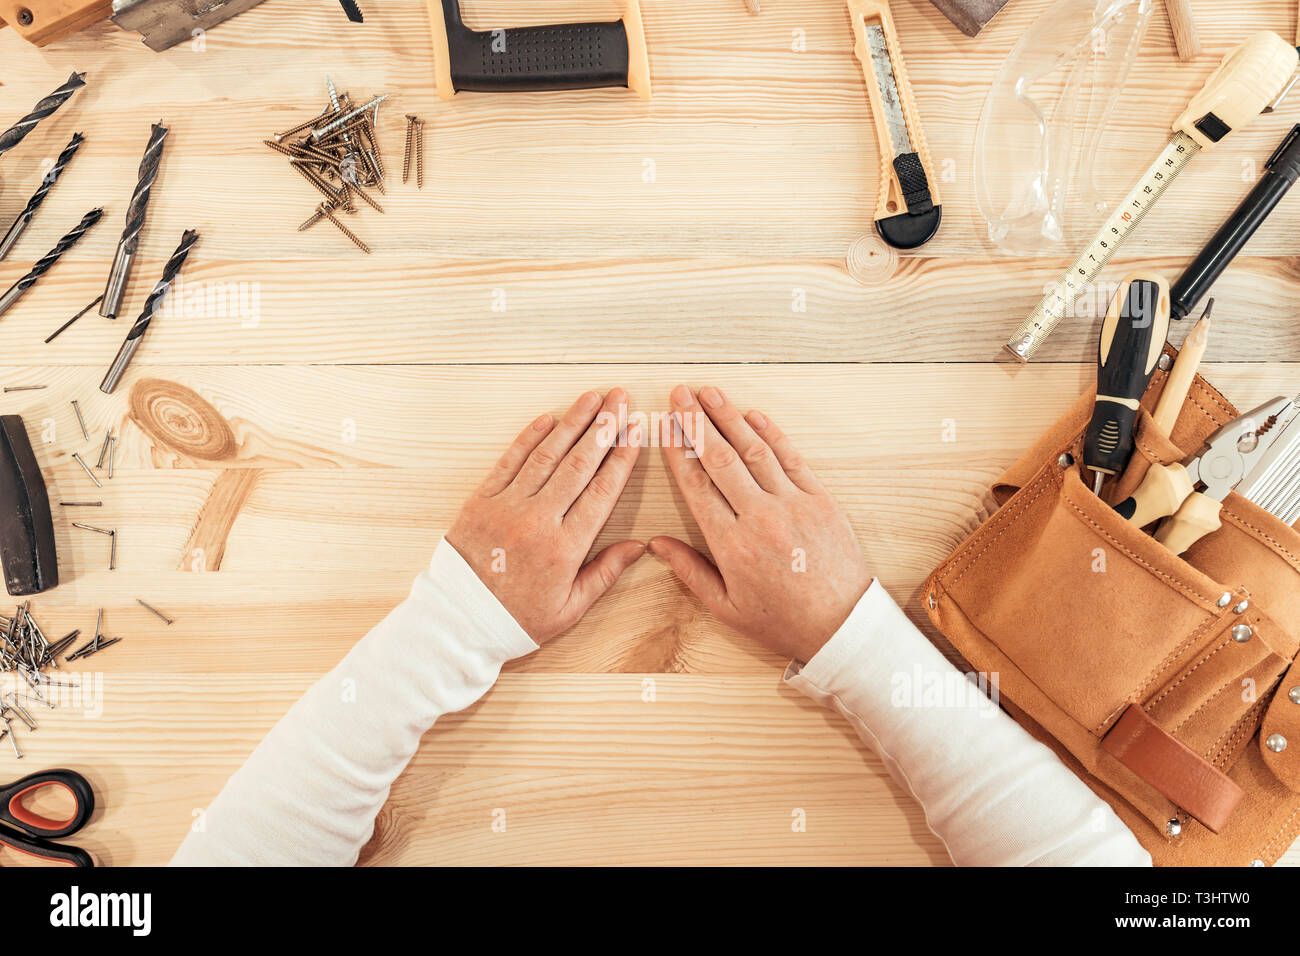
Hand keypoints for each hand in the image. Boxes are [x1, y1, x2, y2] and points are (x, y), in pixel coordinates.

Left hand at [446, 389, 644, 643]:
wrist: (458, 621)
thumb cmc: (517, 619)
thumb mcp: (569, 608)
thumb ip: (605, 573)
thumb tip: (638, 545)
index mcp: (564, 548)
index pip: (602, 492)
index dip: (622, 458)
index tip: (638, 431)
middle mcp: (537, 521)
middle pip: (578, 465)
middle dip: (604, 427)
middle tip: (621, 400)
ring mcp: (507, 507)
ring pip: (547, 456)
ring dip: (572, 423)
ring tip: (592, 399)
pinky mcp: (481, 501)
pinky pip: (509, 462)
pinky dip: (529, 438)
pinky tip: (549, 419)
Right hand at [649, 385, 870, 662]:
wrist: (843, 626)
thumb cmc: (782, 622)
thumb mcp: (726, 608)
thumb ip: (689, 571)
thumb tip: (656, 544)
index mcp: (731, 545)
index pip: (696, 485)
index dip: (677, 451)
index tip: (664, 425)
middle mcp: (761, 518)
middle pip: (720, 458)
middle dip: (696, 422)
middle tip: (680, 394)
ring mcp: (794, 505)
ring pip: (754, 451)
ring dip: (730, 418)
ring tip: (710, 393)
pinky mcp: (822, 500)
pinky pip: (792, 459)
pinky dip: (772, 434)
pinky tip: (753, 416)